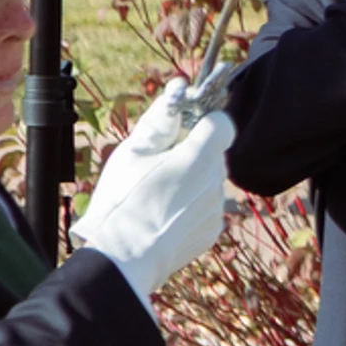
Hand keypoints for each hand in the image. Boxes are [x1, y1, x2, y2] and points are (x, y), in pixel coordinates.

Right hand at [77, 90, 235, 305]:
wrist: (123, 258)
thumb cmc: (122, 201)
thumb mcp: (132, 153)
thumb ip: (160, 119)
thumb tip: (179, 87)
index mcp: (200, 156)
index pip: (223, 124)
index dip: (205, 123)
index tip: (184, 131)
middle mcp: (217, 181)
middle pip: (213, 155)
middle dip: (193, 155)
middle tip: (160, 168)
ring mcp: (218, 208)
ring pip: (210, 183)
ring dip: (191, 183)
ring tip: (157, 197)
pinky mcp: (214, 230)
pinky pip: (206, 209)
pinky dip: (190, 208)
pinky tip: (164, 217)